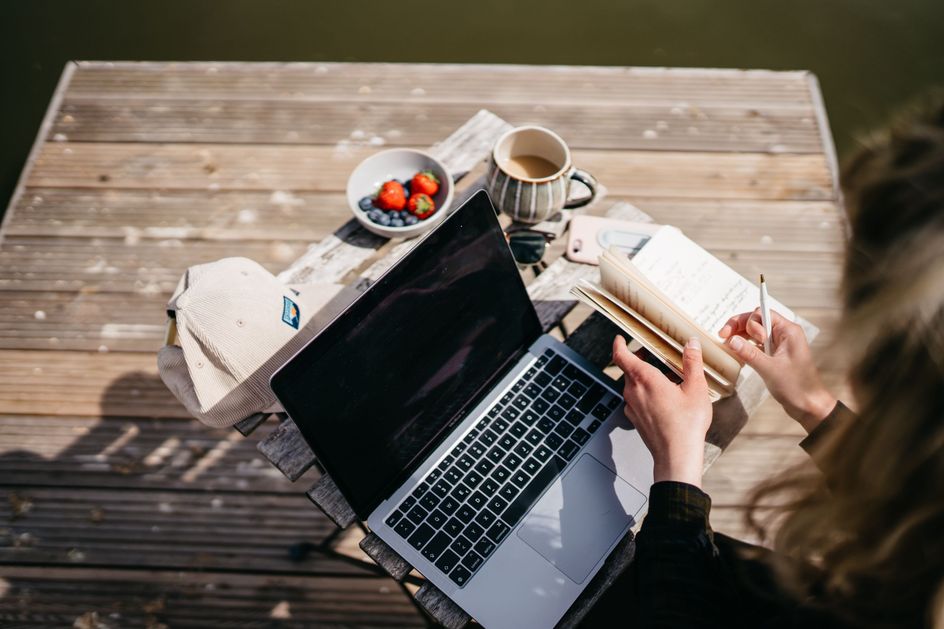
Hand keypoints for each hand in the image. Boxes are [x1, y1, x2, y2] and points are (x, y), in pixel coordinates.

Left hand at [612, 335, 712, 486]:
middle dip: (639, 359)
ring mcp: (632, 407)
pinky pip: (637, 400)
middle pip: (629, 369)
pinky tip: (664, 398)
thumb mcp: (696, 388)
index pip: (621, 356)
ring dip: (644, 377)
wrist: (676, 455)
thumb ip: (692, 363)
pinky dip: (646, 393)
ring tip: (666, 377)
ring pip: (633, 385)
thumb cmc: (685, 424)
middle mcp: (633, 391)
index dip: (619, 345)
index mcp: (644, 379)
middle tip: (652, 354)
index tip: (620, 338)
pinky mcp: (635, 419)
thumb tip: (691, 344)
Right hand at [719, 308, 835, 432]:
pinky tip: (736, 352)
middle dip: (739, 326)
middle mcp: (783, 334)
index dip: (750, 323)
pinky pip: (756, 344)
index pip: (763, 314)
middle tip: (723, 335)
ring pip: (754, 332)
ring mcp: (778, 344)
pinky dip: (745, 346)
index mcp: (788, 331)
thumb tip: (731, 340)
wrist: (808, 405)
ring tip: (727, 344)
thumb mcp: (770, 369)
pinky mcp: (774, 355)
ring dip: (740, 335)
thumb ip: (749, 353)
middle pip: (756, 321)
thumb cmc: (797, 387)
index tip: (746, 339)